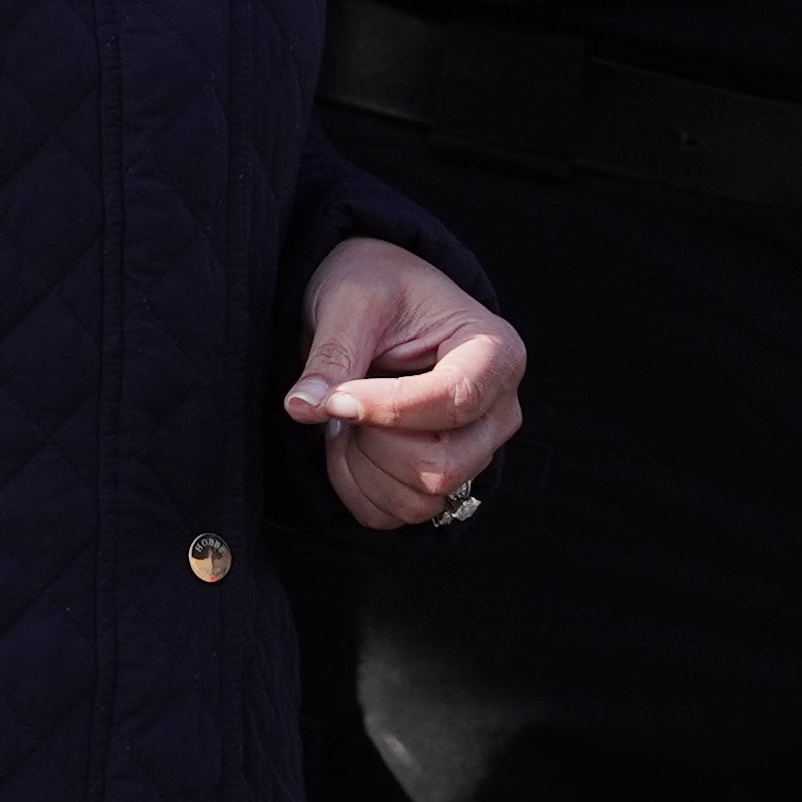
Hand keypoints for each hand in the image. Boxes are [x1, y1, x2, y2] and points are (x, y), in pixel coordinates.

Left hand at [288, 237, 526, 529]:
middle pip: (445, 464)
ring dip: (363, 466)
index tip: (335, 399)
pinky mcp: (445, 480)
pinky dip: (358, 489)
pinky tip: (347, 445)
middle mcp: (499, 410)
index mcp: (495, 351)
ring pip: (422, 498)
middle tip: (341, 401)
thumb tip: (303, 408)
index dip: (389, 409)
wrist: (377, 304)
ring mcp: (476, 451)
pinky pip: (399, 515)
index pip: (455, 400)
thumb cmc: (377, 286)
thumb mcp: (352, 301)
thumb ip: (333, 354)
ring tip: (344, 418)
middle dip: (376, 442)